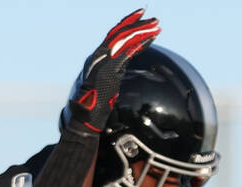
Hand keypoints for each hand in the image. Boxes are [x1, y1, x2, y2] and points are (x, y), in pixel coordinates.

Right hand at [64, 9, 159, 135]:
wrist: (85, 115)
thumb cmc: (95, 103)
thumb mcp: (107, 81)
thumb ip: (115, 68)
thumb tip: (125, 61)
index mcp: (98, 57)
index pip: (114, 35)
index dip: (127, 23)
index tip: (140, 16)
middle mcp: (99, 56)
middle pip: (120, 33)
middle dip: (138, 23)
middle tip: (154, 19)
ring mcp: (103, 62)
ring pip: (124, 40)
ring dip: (142, 31)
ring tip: (156, 26)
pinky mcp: (109, 70)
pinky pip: (127, 53)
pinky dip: (139, 45)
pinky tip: (150, 39)